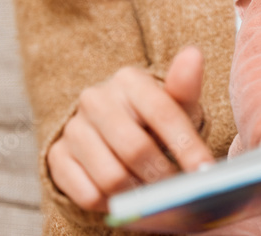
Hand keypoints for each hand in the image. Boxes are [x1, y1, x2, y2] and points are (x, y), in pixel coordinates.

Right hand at [47, 45, 215, 211]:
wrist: (115, 127)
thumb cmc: (155, 117)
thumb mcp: (177, 102)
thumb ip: (186, 85)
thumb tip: (194, 54)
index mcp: (129, 79)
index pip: (162, 113)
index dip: (186, 146)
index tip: (203, 171)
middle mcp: (95, 99)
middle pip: (135, 149)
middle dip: (162, 175)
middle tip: (177, 191)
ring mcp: (74, 128)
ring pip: (111, 177)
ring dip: (138, 193)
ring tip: (153, 194)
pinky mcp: (57, 156)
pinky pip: (87, 194)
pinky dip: (112, 205)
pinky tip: (127, 198)